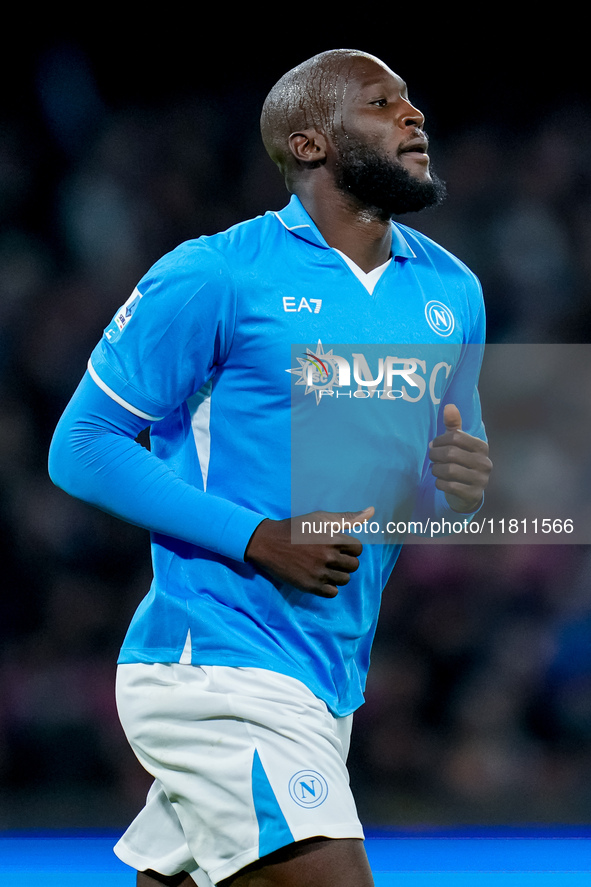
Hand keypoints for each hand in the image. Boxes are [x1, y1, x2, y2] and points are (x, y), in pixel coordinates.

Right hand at [245, 507, 374, 597]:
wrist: (268, 543)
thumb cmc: (296, 528)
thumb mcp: (321, 518)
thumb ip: (348, 517)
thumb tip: (372, 511)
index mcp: (332, 538)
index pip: (358, 548)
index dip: (350, 547)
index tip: (338, 545)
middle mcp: (327, 556)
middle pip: (354, 565)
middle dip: (346, 561)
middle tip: (332, 557)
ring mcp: (318, 572)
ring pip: (345, 580)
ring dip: (338, 574)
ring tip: (325, 567)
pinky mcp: (310, 586)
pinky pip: (332, 592)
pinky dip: (329, 587)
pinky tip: (320, 577)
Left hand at [429, 404, 491, 512]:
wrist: (466, 493)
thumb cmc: (459, 462)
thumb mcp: (457, 444)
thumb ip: (453, 425)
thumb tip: (449, 406)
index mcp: (482, 447)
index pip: (455, 437)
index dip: (439, 440)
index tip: (434, 445)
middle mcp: (485, 463)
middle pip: (450, 453)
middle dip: (435, 455)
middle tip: (431, 458)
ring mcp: (481, 480)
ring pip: (449, 470)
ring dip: (436, 470)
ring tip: (435, 469)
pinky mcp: (473, 495)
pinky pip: (449, 486)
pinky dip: (439, 483)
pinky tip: (440, 482)